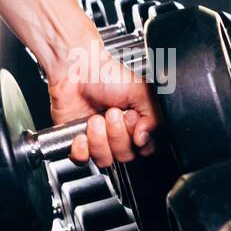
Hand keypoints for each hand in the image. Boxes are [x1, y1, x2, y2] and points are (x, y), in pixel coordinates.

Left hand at [47, 41, 158, 166]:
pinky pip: (82, 160)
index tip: (133, 119)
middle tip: (112, 113)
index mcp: (137, 124)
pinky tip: (82, 132)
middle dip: (117, 134)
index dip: (139, 139)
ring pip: (104, 159)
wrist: (76, 70)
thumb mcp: (141, 91)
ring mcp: (99, 140)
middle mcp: (119, 135)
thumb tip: (146, 138)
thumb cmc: (106, 75)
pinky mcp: (78, 143)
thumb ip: (154, 117)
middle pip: (125, 156)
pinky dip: (81, 148)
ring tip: (95, 118)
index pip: (145, 149)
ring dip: (99, 138)